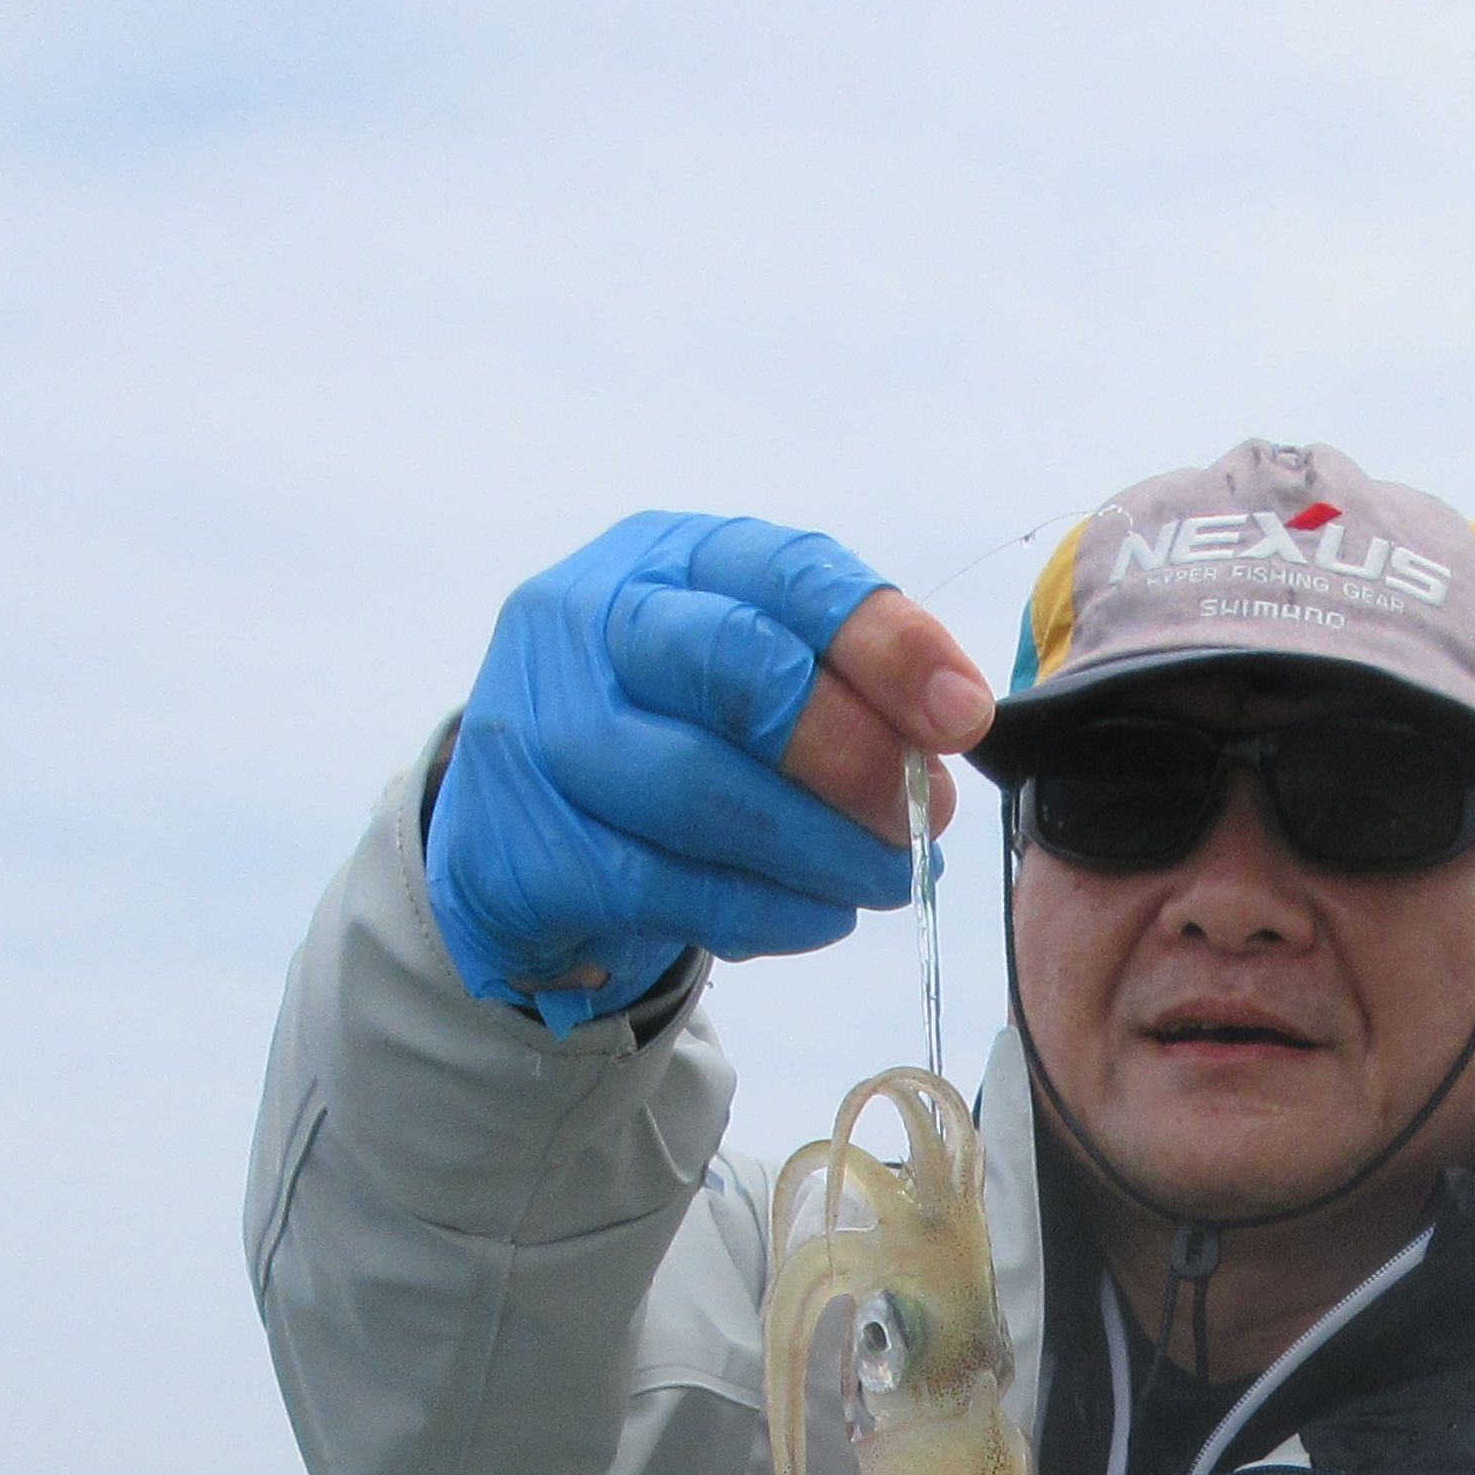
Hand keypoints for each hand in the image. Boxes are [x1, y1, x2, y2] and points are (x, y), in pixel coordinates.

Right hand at [426, 515, 996, 1028]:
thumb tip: (953, 718)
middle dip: (853, 751)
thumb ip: (844, 676)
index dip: (889, 646)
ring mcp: (542, 733)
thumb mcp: (744, 668)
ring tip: (887, 878)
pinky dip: (765, 911)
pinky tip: (820, 916)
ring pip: (699, 790)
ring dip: (820, 848)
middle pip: (737, 669)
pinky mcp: (527, 846)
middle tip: (919, 815)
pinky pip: (666, 887)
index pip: (787, 572)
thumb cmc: (662, 732)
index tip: (962, 719)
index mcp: (660, 558)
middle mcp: (585, 623)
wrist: (513, 830)